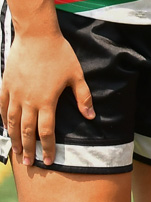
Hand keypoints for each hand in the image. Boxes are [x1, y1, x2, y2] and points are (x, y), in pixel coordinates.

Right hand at [1, 28, 93, 166]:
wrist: (36, 36)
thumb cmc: (60, 54)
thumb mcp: (76, 75)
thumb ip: (83, 97)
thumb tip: (91, 116)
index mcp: (47, 100)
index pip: (46, 131)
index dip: (48, 148)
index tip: (49, 161)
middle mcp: (28, 101)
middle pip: (26, 131)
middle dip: (29, 149)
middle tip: (30, 164)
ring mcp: (14, 94)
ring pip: (12, 122)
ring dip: (14, 139)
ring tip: (17, 153)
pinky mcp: (5, 86)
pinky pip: (2, 108)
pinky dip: (3, 121)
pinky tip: (6, 129)